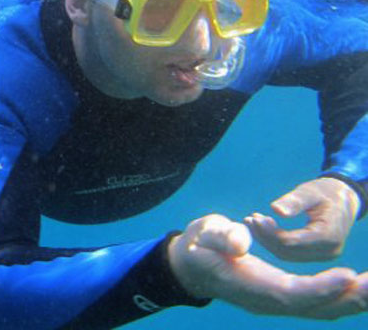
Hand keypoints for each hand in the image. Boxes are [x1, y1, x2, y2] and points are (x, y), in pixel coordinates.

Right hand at [168, 214, 367, 318]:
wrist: (192, 267)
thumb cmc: (198, 245)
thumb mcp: (203, 232)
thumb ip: (220, 236)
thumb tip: (240, 242)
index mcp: (249, 284)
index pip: (290, 292)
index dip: (320, 287)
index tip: (348, 275)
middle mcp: (267, 301)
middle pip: (315, 307)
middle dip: (349, 297)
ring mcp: (277, 303)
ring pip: (322, 310)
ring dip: (353, 300)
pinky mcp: (285, 298)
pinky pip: (319, 305)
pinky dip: (343, 298)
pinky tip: (361, 289)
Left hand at [245, 177, 360, 261]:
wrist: (343, 200)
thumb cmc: (325, 192)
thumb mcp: (309, 192)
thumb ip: (294, 201)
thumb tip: (276, 210)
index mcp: (328, 235)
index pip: (291, 241)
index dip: (269, 231)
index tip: (252, 217)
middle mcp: (328, 251)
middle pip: (287, 250)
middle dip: (265, 236)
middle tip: (248, 220)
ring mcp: (323, 256)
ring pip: (287, 254)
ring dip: (267, 240)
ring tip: (252, 222)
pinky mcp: (316, 255)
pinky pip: (291, 253)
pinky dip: (274, 242)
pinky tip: (262, 228)